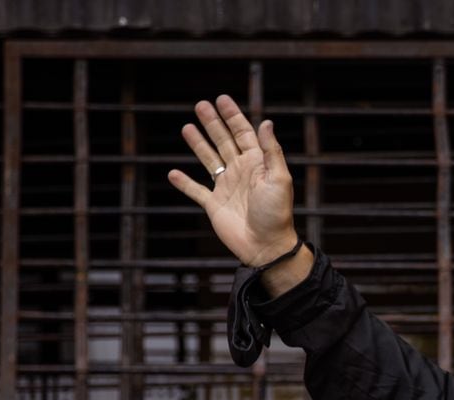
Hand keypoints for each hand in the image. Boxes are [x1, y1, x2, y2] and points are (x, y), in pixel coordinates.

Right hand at [167, 95, 298, 267]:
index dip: (233, 116)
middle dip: (213, 123)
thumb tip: (266, 122)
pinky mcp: (214, 205)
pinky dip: (184, 183)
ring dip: (198, 144)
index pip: (244, 134)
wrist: (266, 245)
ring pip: (209, 160)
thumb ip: (271, 151)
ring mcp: (226, 188)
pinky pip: (196, 191)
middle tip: (201, 105)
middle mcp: (241, 172)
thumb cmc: (277, 213)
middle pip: (224, 142)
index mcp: (257, 164)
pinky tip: (173, 173)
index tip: (222, 99)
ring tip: (187, 127)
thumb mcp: (280, 179)